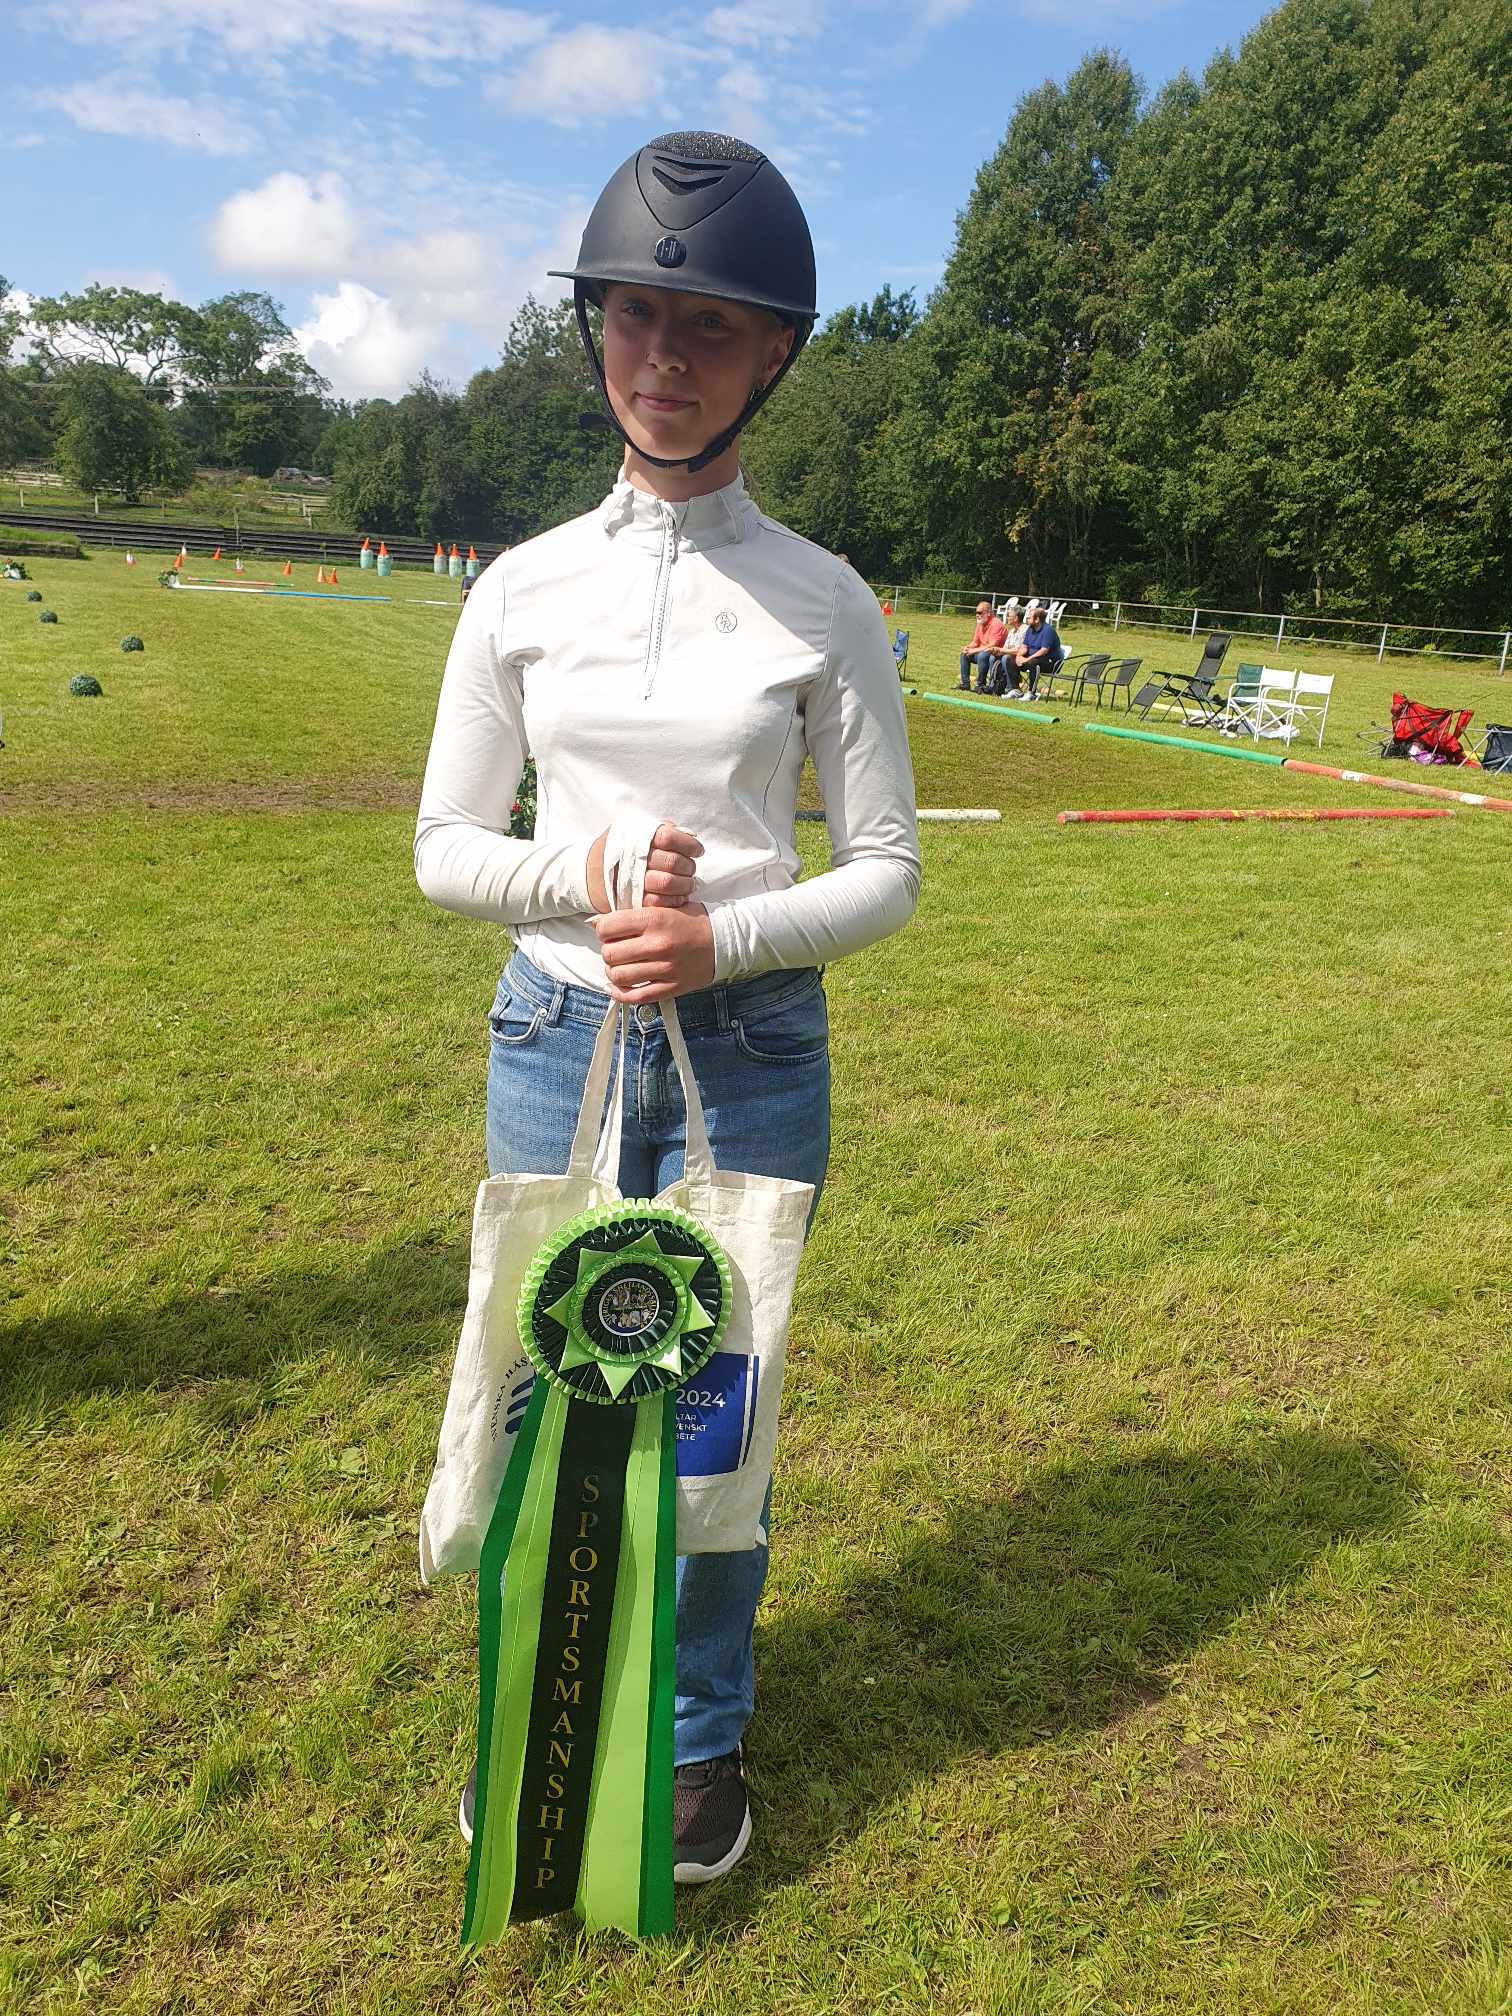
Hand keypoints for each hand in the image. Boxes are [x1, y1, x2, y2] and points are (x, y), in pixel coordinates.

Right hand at [586, 822, 703, 913]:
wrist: (590, 874)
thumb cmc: (618, 850)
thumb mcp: (633, 830)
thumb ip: (659, 829)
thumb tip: (688, 835)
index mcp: (637, 837)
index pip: (670, 837)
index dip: (689, 844)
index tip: (697, 850)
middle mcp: (635, 858)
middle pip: (672, 861)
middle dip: (688, 866)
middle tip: (691, 868)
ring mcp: (634, 881)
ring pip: (669, 882)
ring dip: (685, 884)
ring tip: (688, 883)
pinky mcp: (633, 901)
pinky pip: (660, 902)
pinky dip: (674, 900)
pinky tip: (678, 896)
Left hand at [592, 903, 714, 1002]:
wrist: (723, 941)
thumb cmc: (691, 921)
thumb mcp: (664, 906)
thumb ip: (633, 913)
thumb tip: (596, 922)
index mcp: (654, 919)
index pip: (608, 927)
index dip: (603, 930)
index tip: (609, 932)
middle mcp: (657, 945)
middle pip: (610, 954)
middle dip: (608, 952)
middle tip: (616, 949)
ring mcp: (664, 969)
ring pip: (618, 976)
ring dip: (613, 972)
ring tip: (620, 966)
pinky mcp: (670, 987)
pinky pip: (634, 997)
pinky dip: (620, 993)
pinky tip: (618, 986)